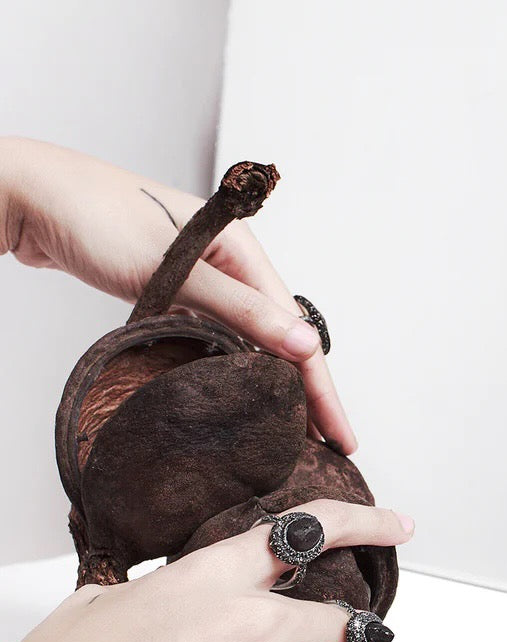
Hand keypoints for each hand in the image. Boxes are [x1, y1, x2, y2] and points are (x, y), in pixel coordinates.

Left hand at [0, 137, 355, 452]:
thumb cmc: (95, 219)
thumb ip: (240, 310)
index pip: (296, 330)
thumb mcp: (173, 269)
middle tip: (328, 446)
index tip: (340, 434)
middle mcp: (232, 265)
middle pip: (282, 339)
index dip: (321, 386)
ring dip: (274, 385)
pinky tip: (243, 398)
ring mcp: (205, 280)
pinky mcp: (179, 294)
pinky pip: (219, 339)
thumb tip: (303, 345)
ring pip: (253, 343)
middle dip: (308, 393)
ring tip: (295, 432)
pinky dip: (235, 372)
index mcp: (243, 251)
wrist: (30, 196)